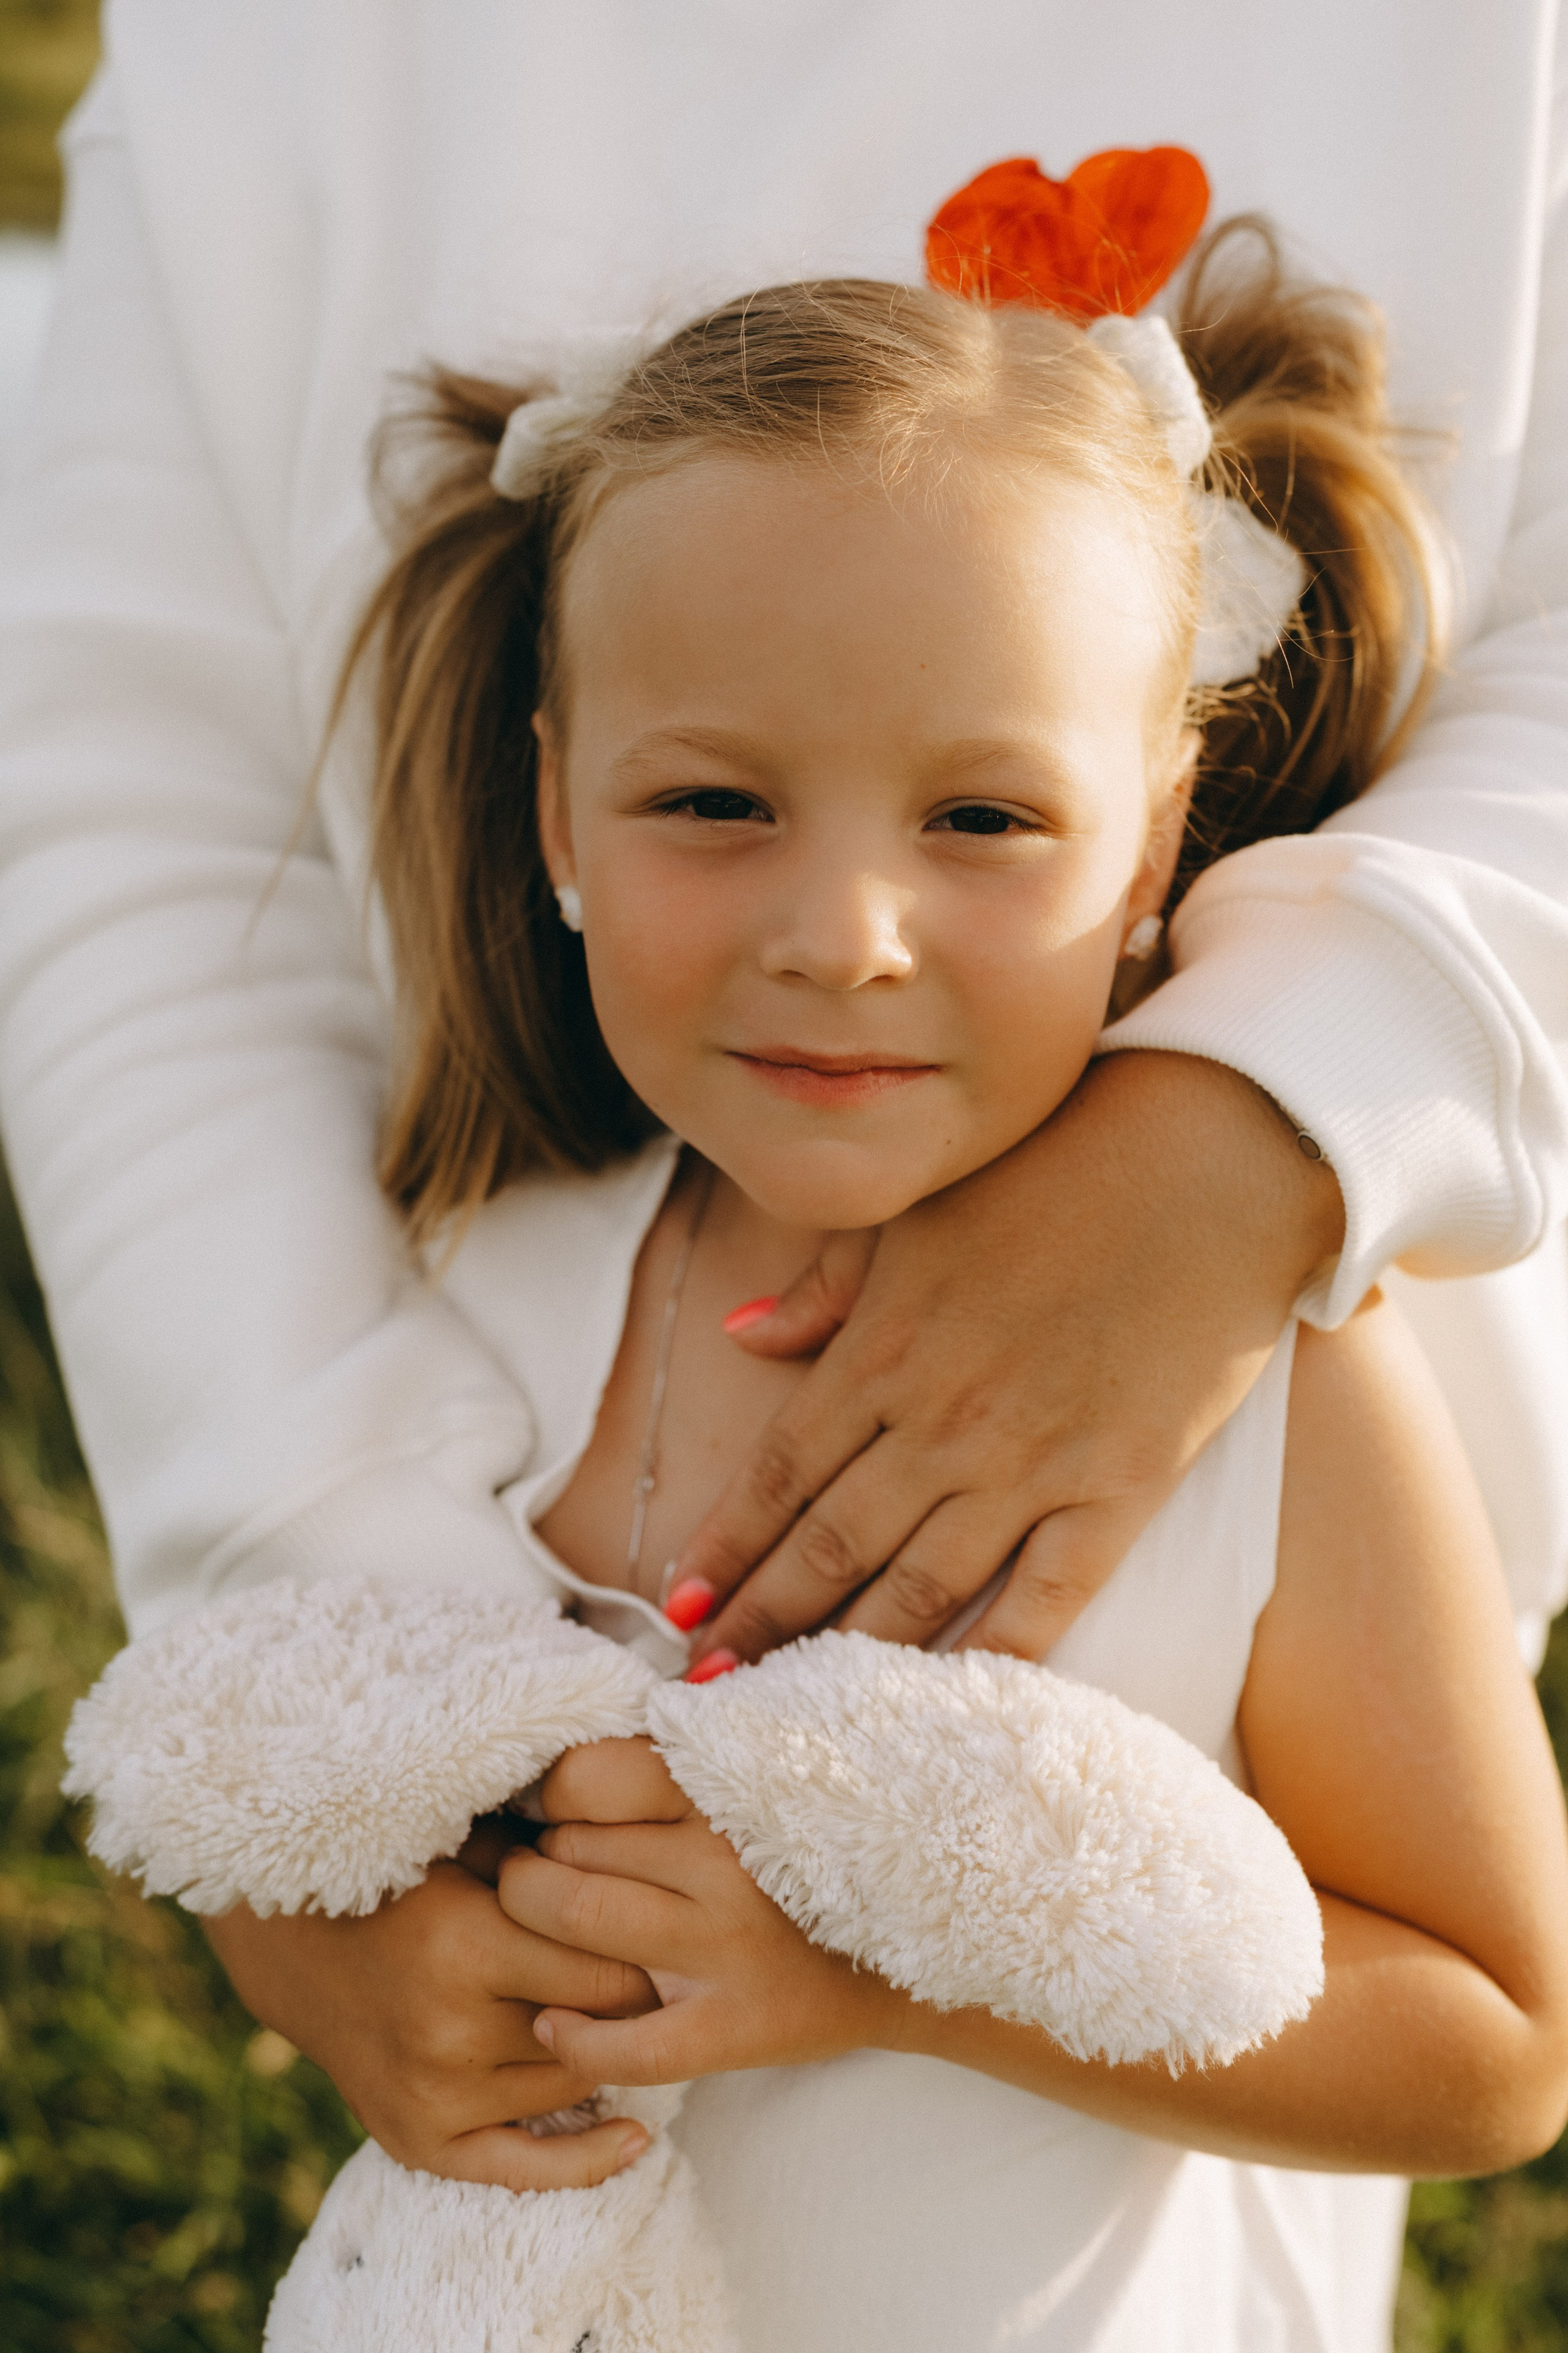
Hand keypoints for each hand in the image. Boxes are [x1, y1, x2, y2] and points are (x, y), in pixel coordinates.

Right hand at [202, 1843, 657, 2190]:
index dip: (647, 1955)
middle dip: (632, 2007)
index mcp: (466, 1948)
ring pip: (568, 2086)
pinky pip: (521, 2168)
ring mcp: (434, 2096)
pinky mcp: (419, 2141)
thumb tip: (647, 1885)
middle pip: (592, 2033)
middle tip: (665, 1983)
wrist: (304, 1950)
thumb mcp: (474, 1854)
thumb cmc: (406, 1885)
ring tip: (620, 2022)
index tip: (669, 1941)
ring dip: (598, 2054)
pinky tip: (634, 2139)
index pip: (605, 1972)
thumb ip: (553, 1870)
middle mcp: (450, 2031)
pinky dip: (586, 2160)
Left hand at [502, 1741, 902, 2083]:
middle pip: (571, 1848)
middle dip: (530, 1866)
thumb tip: (562, 1763)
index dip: (550, 1797)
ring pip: (582, 1921)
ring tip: (537, 1934)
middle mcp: (725, 1860)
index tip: (548, 1816)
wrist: (899, 1962)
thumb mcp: (749, 1793)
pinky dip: (571, 2037)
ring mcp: (729, 1948)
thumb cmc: (797, 1867)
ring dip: (533, 1929)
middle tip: (532, 1877)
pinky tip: (554, 2024)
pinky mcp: (736, 2029)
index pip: (591, 1775)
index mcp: (726, 1792)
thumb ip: (671, 1769)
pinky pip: (627, 2043)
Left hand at [678, 1052, 1342, 1663]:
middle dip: (758, 1626)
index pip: (779, 1471)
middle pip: (829, 1547)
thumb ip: (826, 1286)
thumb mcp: (917, 1212)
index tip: (676, 1608)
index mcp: (885, 1347)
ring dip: (847, 1657)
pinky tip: (945, 1710)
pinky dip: (993, 1660)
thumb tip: (737, 1334)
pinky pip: (1043, 1599)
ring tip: (792, 1718)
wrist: (1211, 1166)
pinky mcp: (1118, 1490)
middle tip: (703, 1700)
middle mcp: (942, 1419)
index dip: (724, 1546)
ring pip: (917, 1588)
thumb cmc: (1059, 1169)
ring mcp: (1030, 1462)